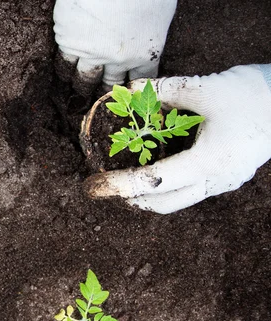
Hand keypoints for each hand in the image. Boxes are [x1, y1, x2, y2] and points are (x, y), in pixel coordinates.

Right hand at [53, 0, 176, 89]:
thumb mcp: (161, 10)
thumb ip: (152, 30)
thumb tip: (147, 33)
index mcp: (145, 52)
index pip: (141, 79)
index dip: (134, 85)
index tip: (129, 90)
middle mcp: (118, 60)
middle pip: (111, 84)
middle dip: (106, 91)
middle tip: (99, 98)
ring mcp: (92, 54)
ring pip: (85, 78)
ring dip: (81, 86)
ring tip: (77, 93)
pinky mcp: (69, 42)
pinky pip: (65, 63)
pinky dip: (64, 70)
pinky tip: (62, 73)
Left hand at [85, 65, 270, 213]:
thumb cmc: (254, 94)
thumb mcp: (205, 89)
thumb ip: (163, 92)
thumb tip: (128, 90)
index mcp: (208, 163)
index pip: (153, 183)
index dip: (120, 186)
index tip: (94, 187)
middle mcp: (215, 181)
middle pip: (162, 203)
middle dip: (131, 198)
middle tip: (107, 185)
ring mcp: (224, 182)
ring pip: (177, 200)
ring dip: (149, 194)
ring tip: (126, 177)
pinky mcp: (229, 177)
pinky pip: (191, 190)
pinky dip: (168, 185)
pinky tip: (157, 167)